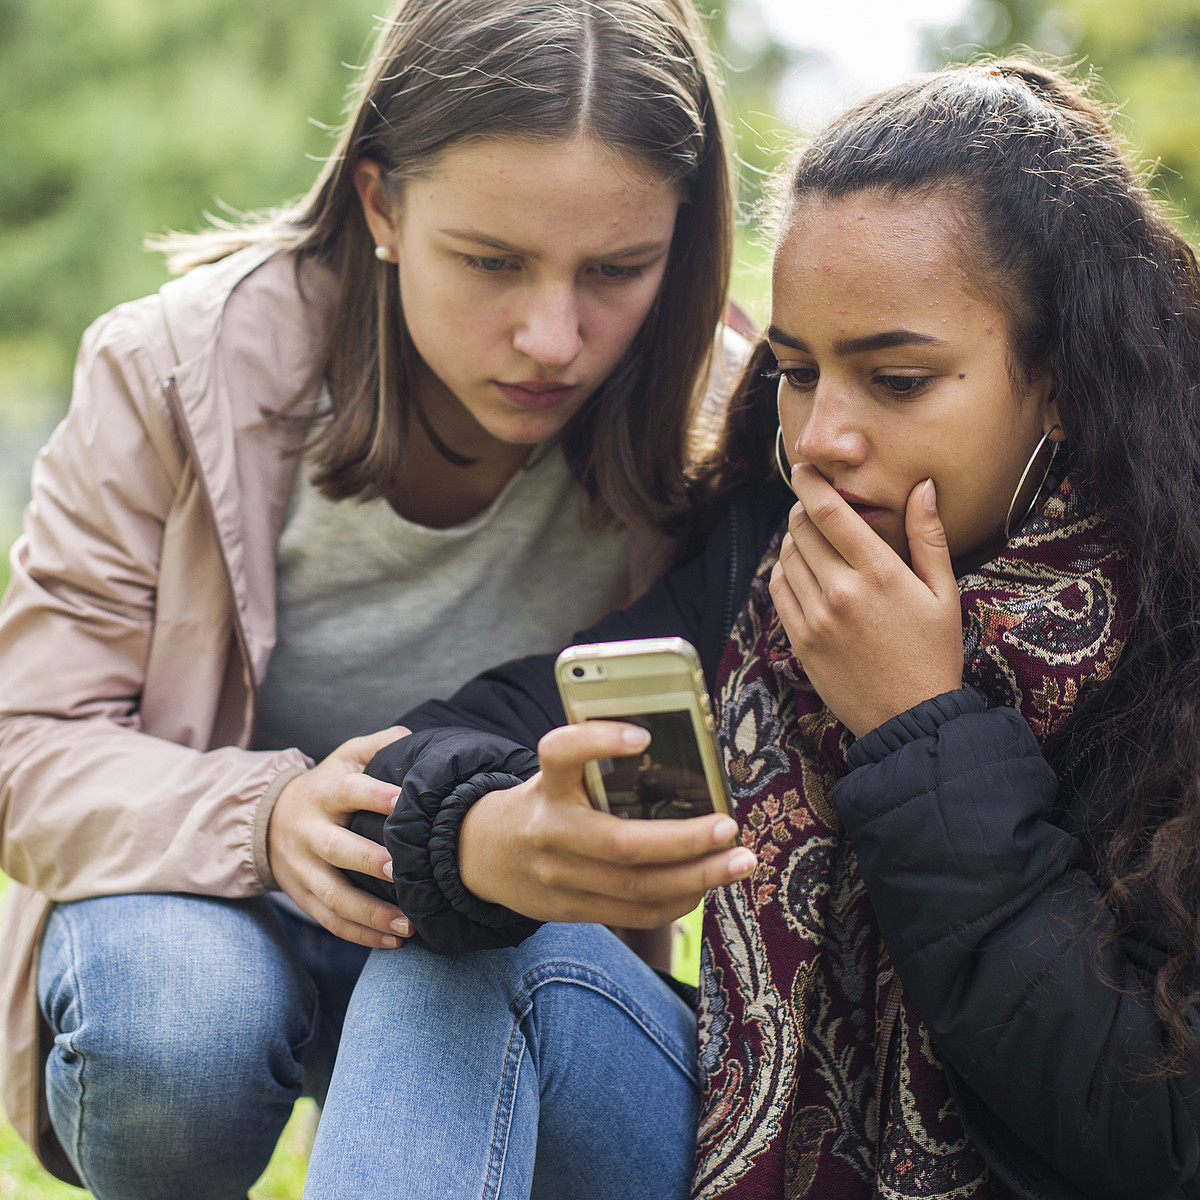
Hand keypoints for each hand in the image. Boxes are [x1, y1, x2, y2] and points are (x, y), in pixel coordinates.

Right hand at [268, 726, 413, 947]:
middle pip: (337, 849)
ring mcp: (303, 869)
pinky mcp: (303, 897)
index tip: (403, 801)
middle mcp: (309, 832)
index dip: (374, 795)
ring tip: (409, 923)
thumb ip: (377, 745)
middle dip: (369, 861)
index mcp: (323, 793)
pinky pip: (331, 922)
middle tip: (403, 870)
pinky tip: (394, 941)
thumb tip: (409, 737)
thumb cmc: (326, 786)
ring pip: (333, 896)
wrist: (268, 821)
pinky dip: (361, 935)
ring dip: (371, 914)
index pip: (348, 791)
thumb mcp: (344, 758)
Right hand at [459, 720, 757, 926]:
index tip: (642, 735)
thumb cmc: (546, 800)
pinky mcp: (573, 911)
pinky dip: (678, 900)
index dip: (598, 741)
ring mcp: (560, 878)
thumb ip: (602, 767)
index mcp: (546, 785)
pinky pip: (635, 913)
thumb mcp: (558, 774)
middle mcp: (550, 832)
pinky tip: (706, 884)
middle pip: (621, 843)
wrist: (486, 855)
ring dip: (697, 877)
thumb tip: (684, 760)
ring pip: (637, 887)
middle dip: (685, 840)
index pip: (560, 754)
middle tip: (729, 826)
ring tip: (739, 862)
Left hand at [769, 468, 962, 736]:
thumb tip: (922, 487)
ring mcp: (816, 618)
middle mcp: (841, 592)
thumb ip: (928, 537)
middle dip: (804, 508)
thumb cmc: (934, 653)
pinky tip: (803, 571)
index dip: (810, 483)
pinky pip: (778, 589)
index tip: (803, 468)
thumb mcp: (944, 593)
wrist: (910, 719)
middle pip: (801, 529)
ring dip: (794, 539)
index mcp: (878, 574)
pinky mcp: (800, 640)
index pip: (829, 512)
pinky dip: (784, 571)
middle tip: (815, 506)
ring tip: (813, 540)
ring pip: (786, 556)